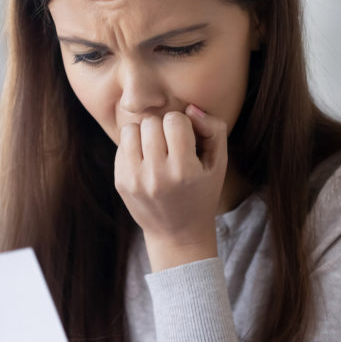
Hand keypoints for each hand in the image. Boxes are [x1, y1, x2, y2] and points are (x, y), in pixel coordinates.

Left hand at [115, 104, 227, 270]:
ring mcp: (135, 180)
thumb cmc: (202, 193)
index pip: (175, 120)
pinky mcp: (121, 182)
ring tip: (156, 149)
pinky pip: (122, 146)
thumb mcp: (219, 164)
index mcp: (183, 170)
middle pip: (151, 122)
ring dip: (144, 134)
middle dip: (162, 128)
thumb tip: (190, 108)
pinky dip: (134, 147)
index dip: (182, 125)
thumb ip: (213, 129)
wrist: (177, 234)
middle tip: (171, 144)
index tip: (186, 140)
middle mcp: (156, 175)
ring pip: (131, 129)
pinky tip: (146, 162)